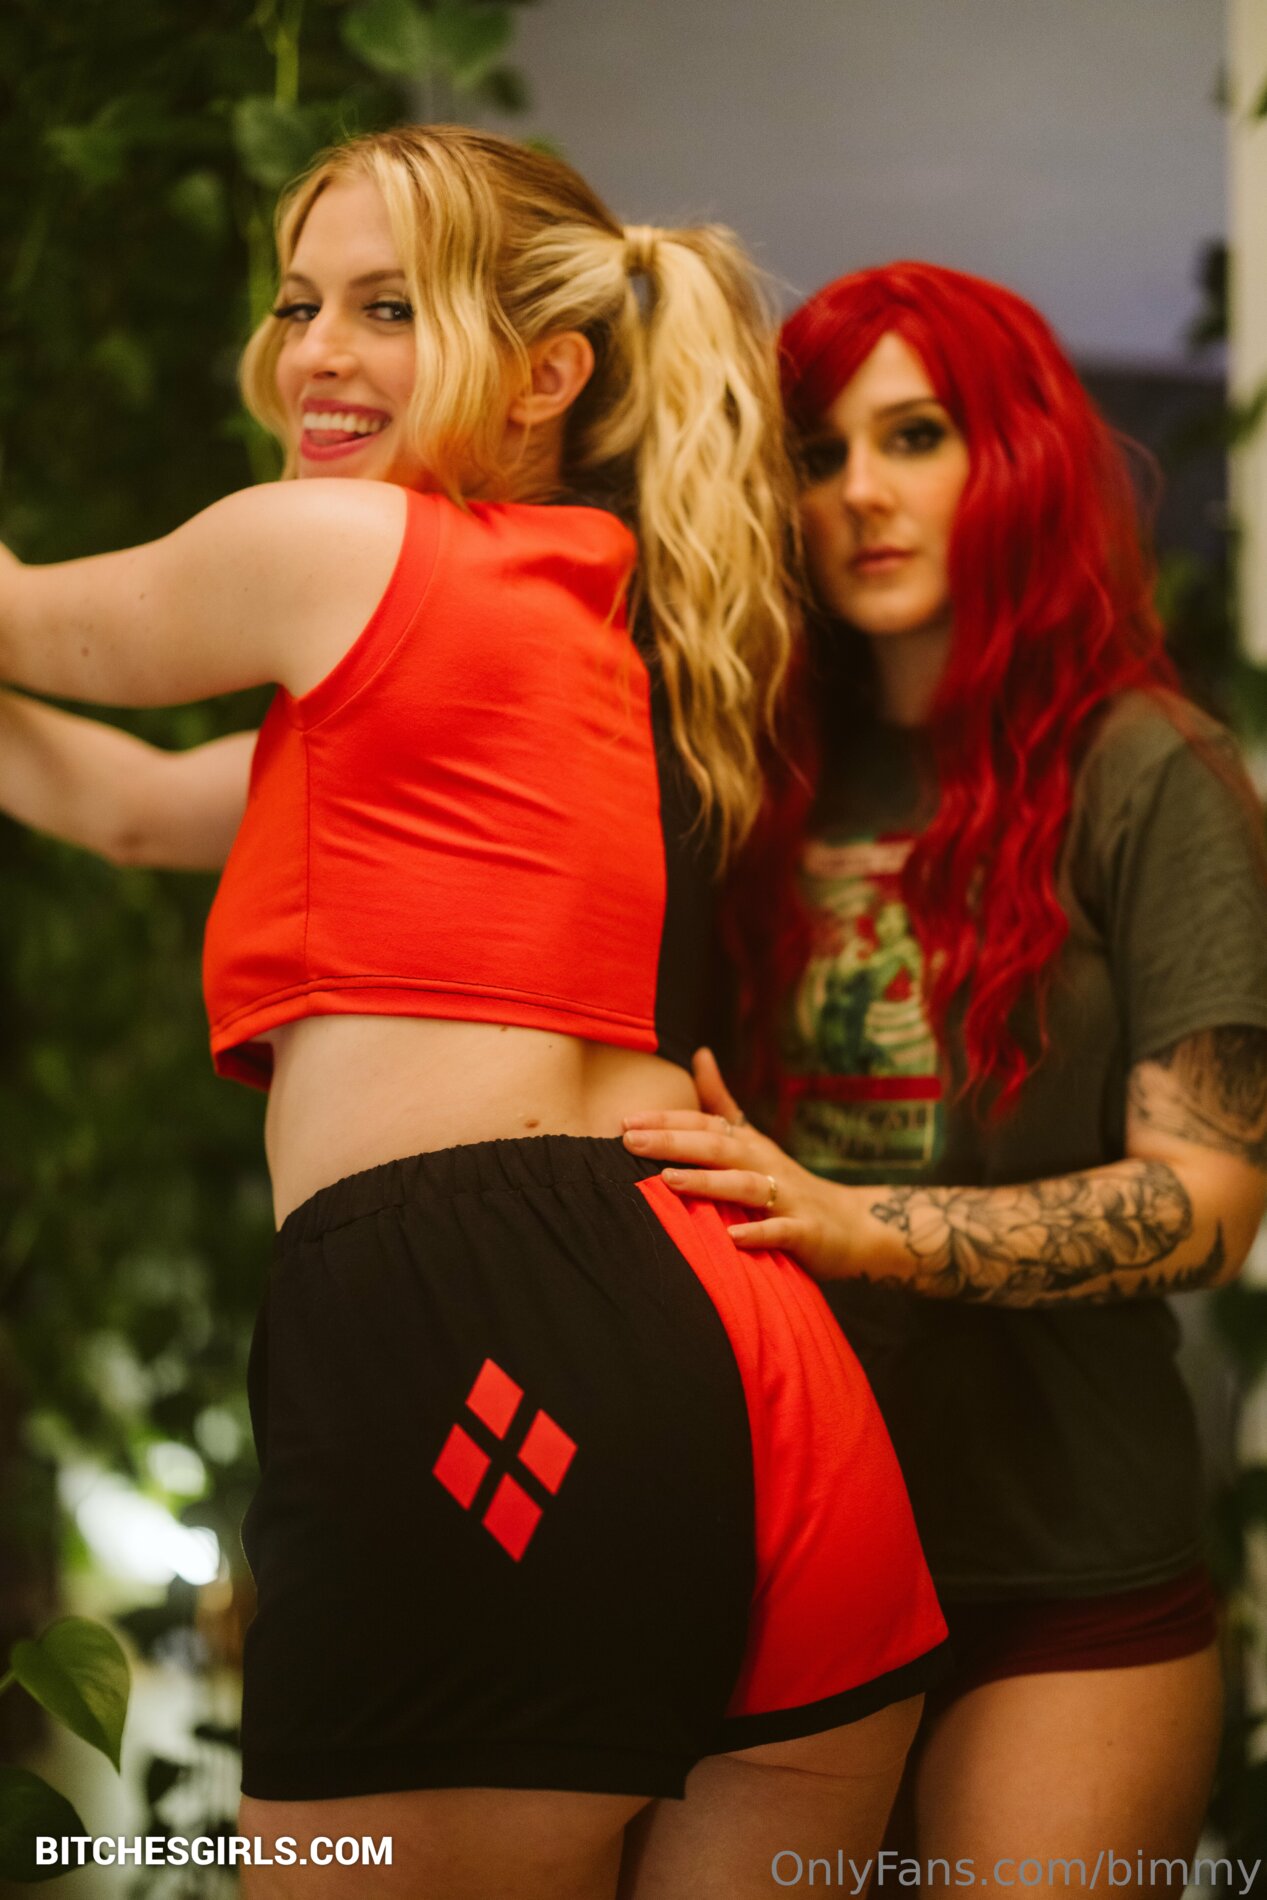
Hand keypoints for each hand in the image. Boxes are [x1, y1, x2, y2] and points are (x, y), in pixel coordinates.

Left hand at [621, 1048, 863, 1278]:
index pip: (705, 1124)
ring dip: (708, 1182)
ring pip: (745, 1186)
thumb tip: (700, 1054)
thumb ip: (723, 1103)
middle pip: (718, 1147)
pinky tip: (731, 1238)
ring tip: (668, 1181)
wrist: (852, 1226)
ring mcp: (787, 1198)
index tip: (624, 1121)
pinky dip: (758, 1233)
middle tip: (629, 1141)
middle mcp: (766, 1164)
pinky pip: (781, 1232)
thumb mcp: (754, 1140)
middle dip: (673, 1142)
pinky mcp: (806, 1232)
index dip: (666, 1120)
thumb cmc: (788, 1183)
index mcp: (749, 1144)